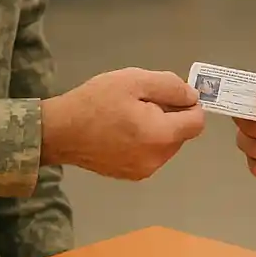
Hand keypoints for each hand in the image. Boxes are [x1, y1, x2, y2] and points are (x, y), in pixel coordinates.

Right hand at [41, 68, 204, 179]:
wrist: (59, 131)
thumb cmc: (96, 102)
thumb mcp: (135, 81)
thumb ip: (170, 87)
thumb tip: (192, 97)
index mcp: (161, 135)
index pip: (197, 122)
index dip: (189, 104)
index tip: (169, 94)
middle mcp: (157, 159)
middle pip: (182, 133)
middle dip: (171, 115)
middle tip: (141, 101)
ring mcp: (143, 171)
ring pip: (166, 144)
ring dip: (158, 128)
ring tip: (128, 115)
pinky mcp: (130, 175)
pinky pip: (150, 154)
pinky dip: (145, 141)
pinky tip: (121, 130)